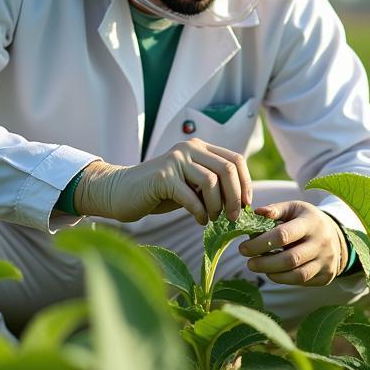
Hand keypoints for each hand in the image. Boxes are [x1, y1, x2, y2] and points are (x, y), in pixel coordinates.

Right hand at [74, 140, 252, 224]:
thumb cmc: (159, 192)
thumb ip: (212, 186)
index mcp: (199, 148)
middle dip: (235, 197)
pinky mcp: (162, 176)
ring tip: (212, 218)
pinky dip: (199, 212)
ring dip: (217, 206)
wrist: (122, 192)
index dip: (246, 183)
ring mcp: (175, 160)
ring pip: (211, 182)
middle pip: (227, 169)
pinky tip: (199, 221)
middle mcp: (189, 148)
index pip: (235, 160)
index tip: (247, 204)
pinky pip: (190, 196)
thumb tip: (241, 202)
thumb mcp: (190, 185)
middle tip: (235, 217)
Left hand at [237, 201, 347, 285]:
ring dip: (273, 274)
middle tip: (249, 263)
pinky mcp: (326, 275)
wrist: (335, 236)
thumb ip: (276, 210)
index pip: (283, 235)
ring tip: (259, 268)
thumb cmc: (306, 220)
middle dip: (265, 263)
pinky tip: (273, 273)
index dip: (260, 243)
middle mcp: (321, 242)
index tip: (243, 248)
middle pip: (290, 259)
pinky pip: (302, 282)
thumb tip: (256, 213)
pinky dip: (284, 279)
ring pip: (297, 275)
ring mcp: (326, 260)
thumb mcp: (294, 208)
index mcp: (311, 222)